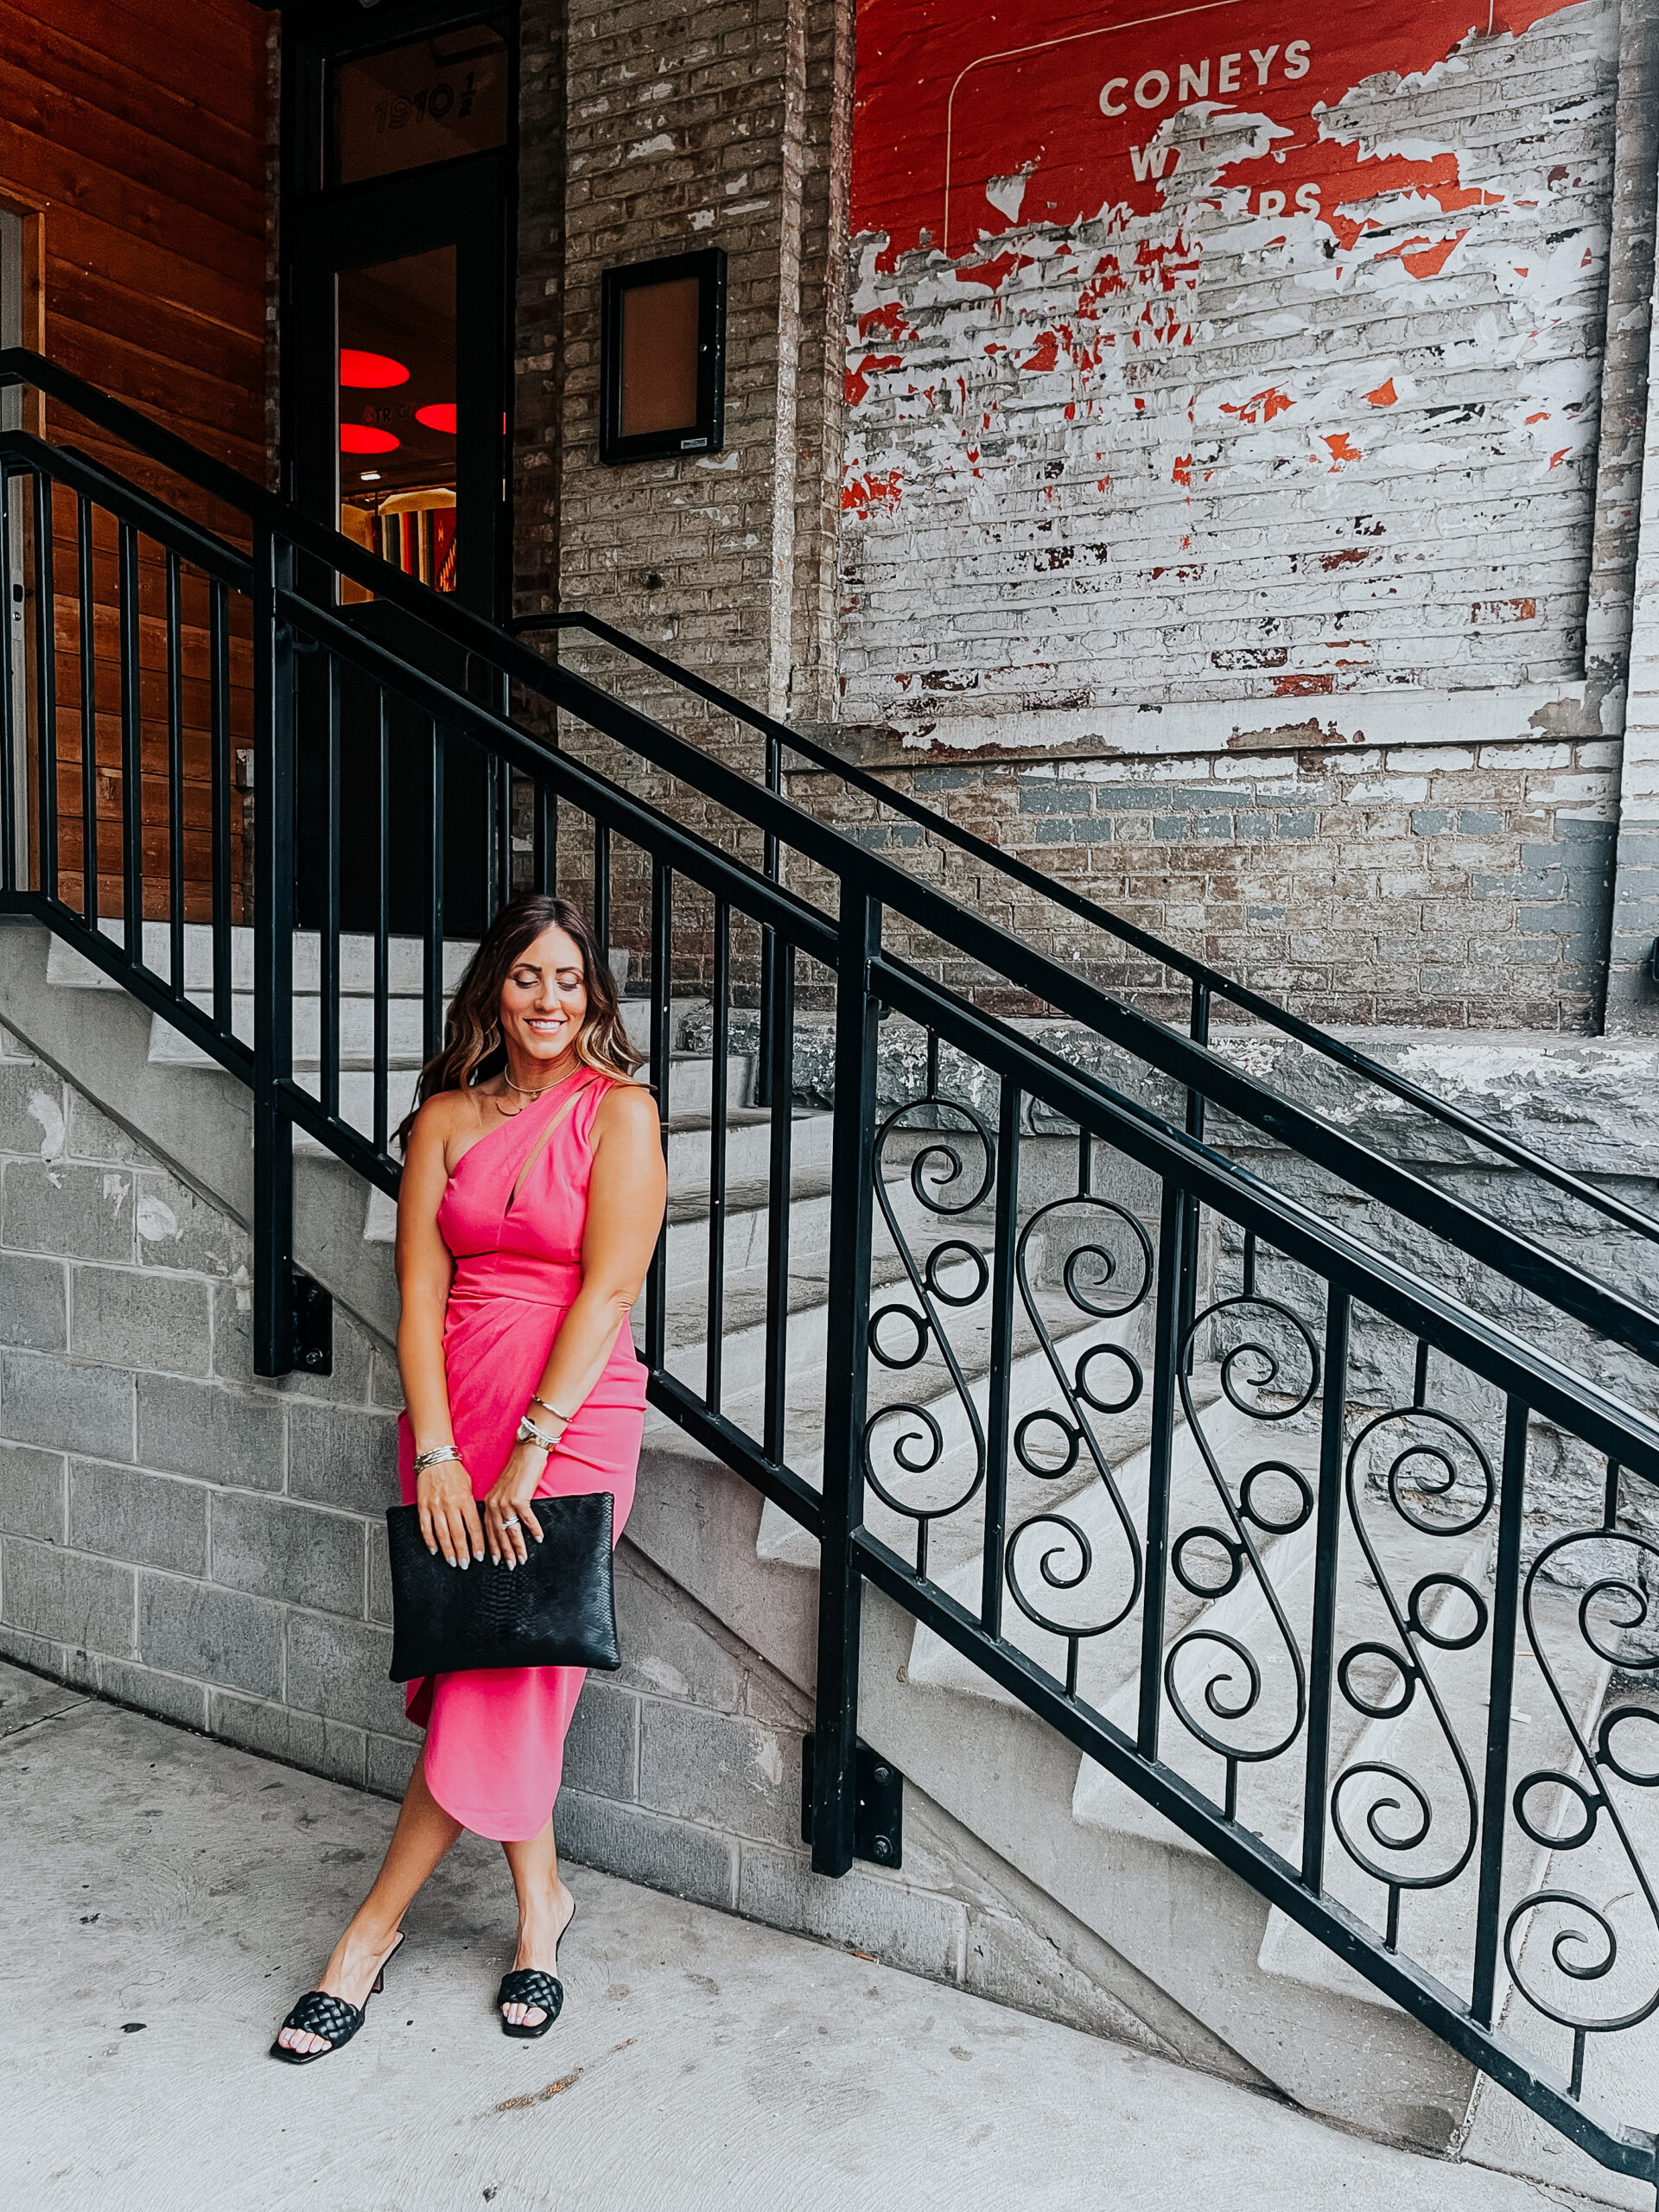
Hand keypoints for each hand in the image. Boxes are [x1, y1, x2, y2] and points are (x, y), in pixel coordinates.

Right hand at [417, 1454, 484, 1567]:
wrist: (435, 1457)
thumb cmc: (454, 1471)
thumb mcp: (469, 1486)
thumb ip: (471, 1506)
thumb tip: (476, 1525)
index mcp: (465, 1500)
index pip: (474, 1528)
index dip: (477, 1544)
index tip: (480, 1556)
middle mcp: (451, 1505)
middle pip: (458, 1535)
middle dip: (463, 1553)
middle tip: (466, 1564)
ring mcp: (435, 1506)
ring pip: (442, 1535)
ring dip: (448, 1551)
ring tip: (453, 1562)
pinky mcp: (423, 1506)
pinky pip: (426, 1528)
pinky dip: (430, 1541)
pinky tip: (435, 1550)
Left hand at [484, 1442, 549, 1567]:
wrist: (526, 1453)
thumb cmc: (517, 1471)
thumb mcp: (503, 1490)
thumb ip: (500, 1506)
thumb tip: (506, 1523)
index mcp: (489, 1503)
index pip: (488, 1530)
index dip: (492, 1547)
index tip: (495, 1560)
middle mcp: (495, 1504)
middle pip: (499, 1534)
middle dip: (504, 1552)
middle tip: (509, 1566)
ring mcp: (506, 1502)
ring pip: (512, 1530)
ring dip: (518, 1547)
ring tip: (522, 1559)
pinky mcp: (520, 1499)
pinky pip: (527, 1519)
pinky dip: (534, 1530)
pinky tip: (539, 1539)